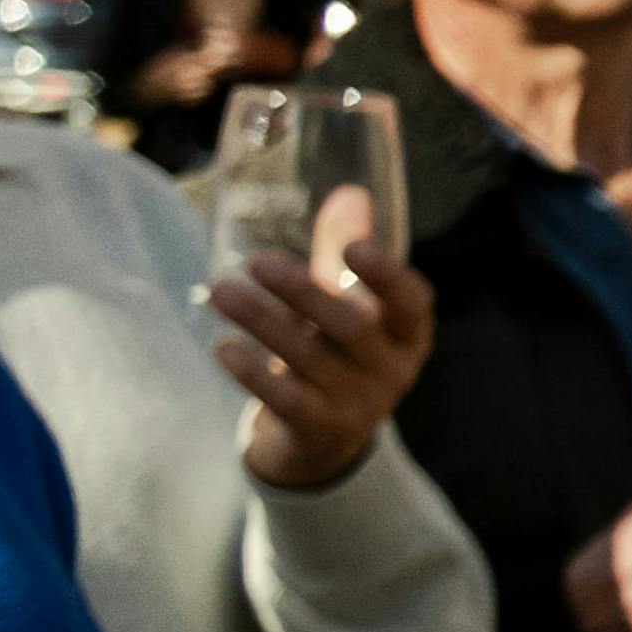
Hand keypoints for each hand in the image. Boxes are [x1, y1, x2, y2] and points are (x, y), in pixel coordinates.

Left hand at [206, 235, 434, 488]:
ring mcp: (358, 404)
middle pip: (351, 326)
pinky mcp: (319, 429)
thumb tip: (350, 192)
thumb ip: (346, 250)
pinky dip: (253, 373)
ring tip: (221, 291)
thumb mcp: (349, 303)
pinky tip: (223, 346)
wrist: (324, 440)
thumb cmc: (337, 353)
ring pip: (309, 359)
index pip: (410, 302)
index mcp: (406, 333)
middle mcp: (391, 369)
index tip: (355, 247)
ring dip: (262, 322)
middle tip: (257, 261)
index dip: (386, 275)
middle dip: (303, 292)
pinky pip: (286, 399)